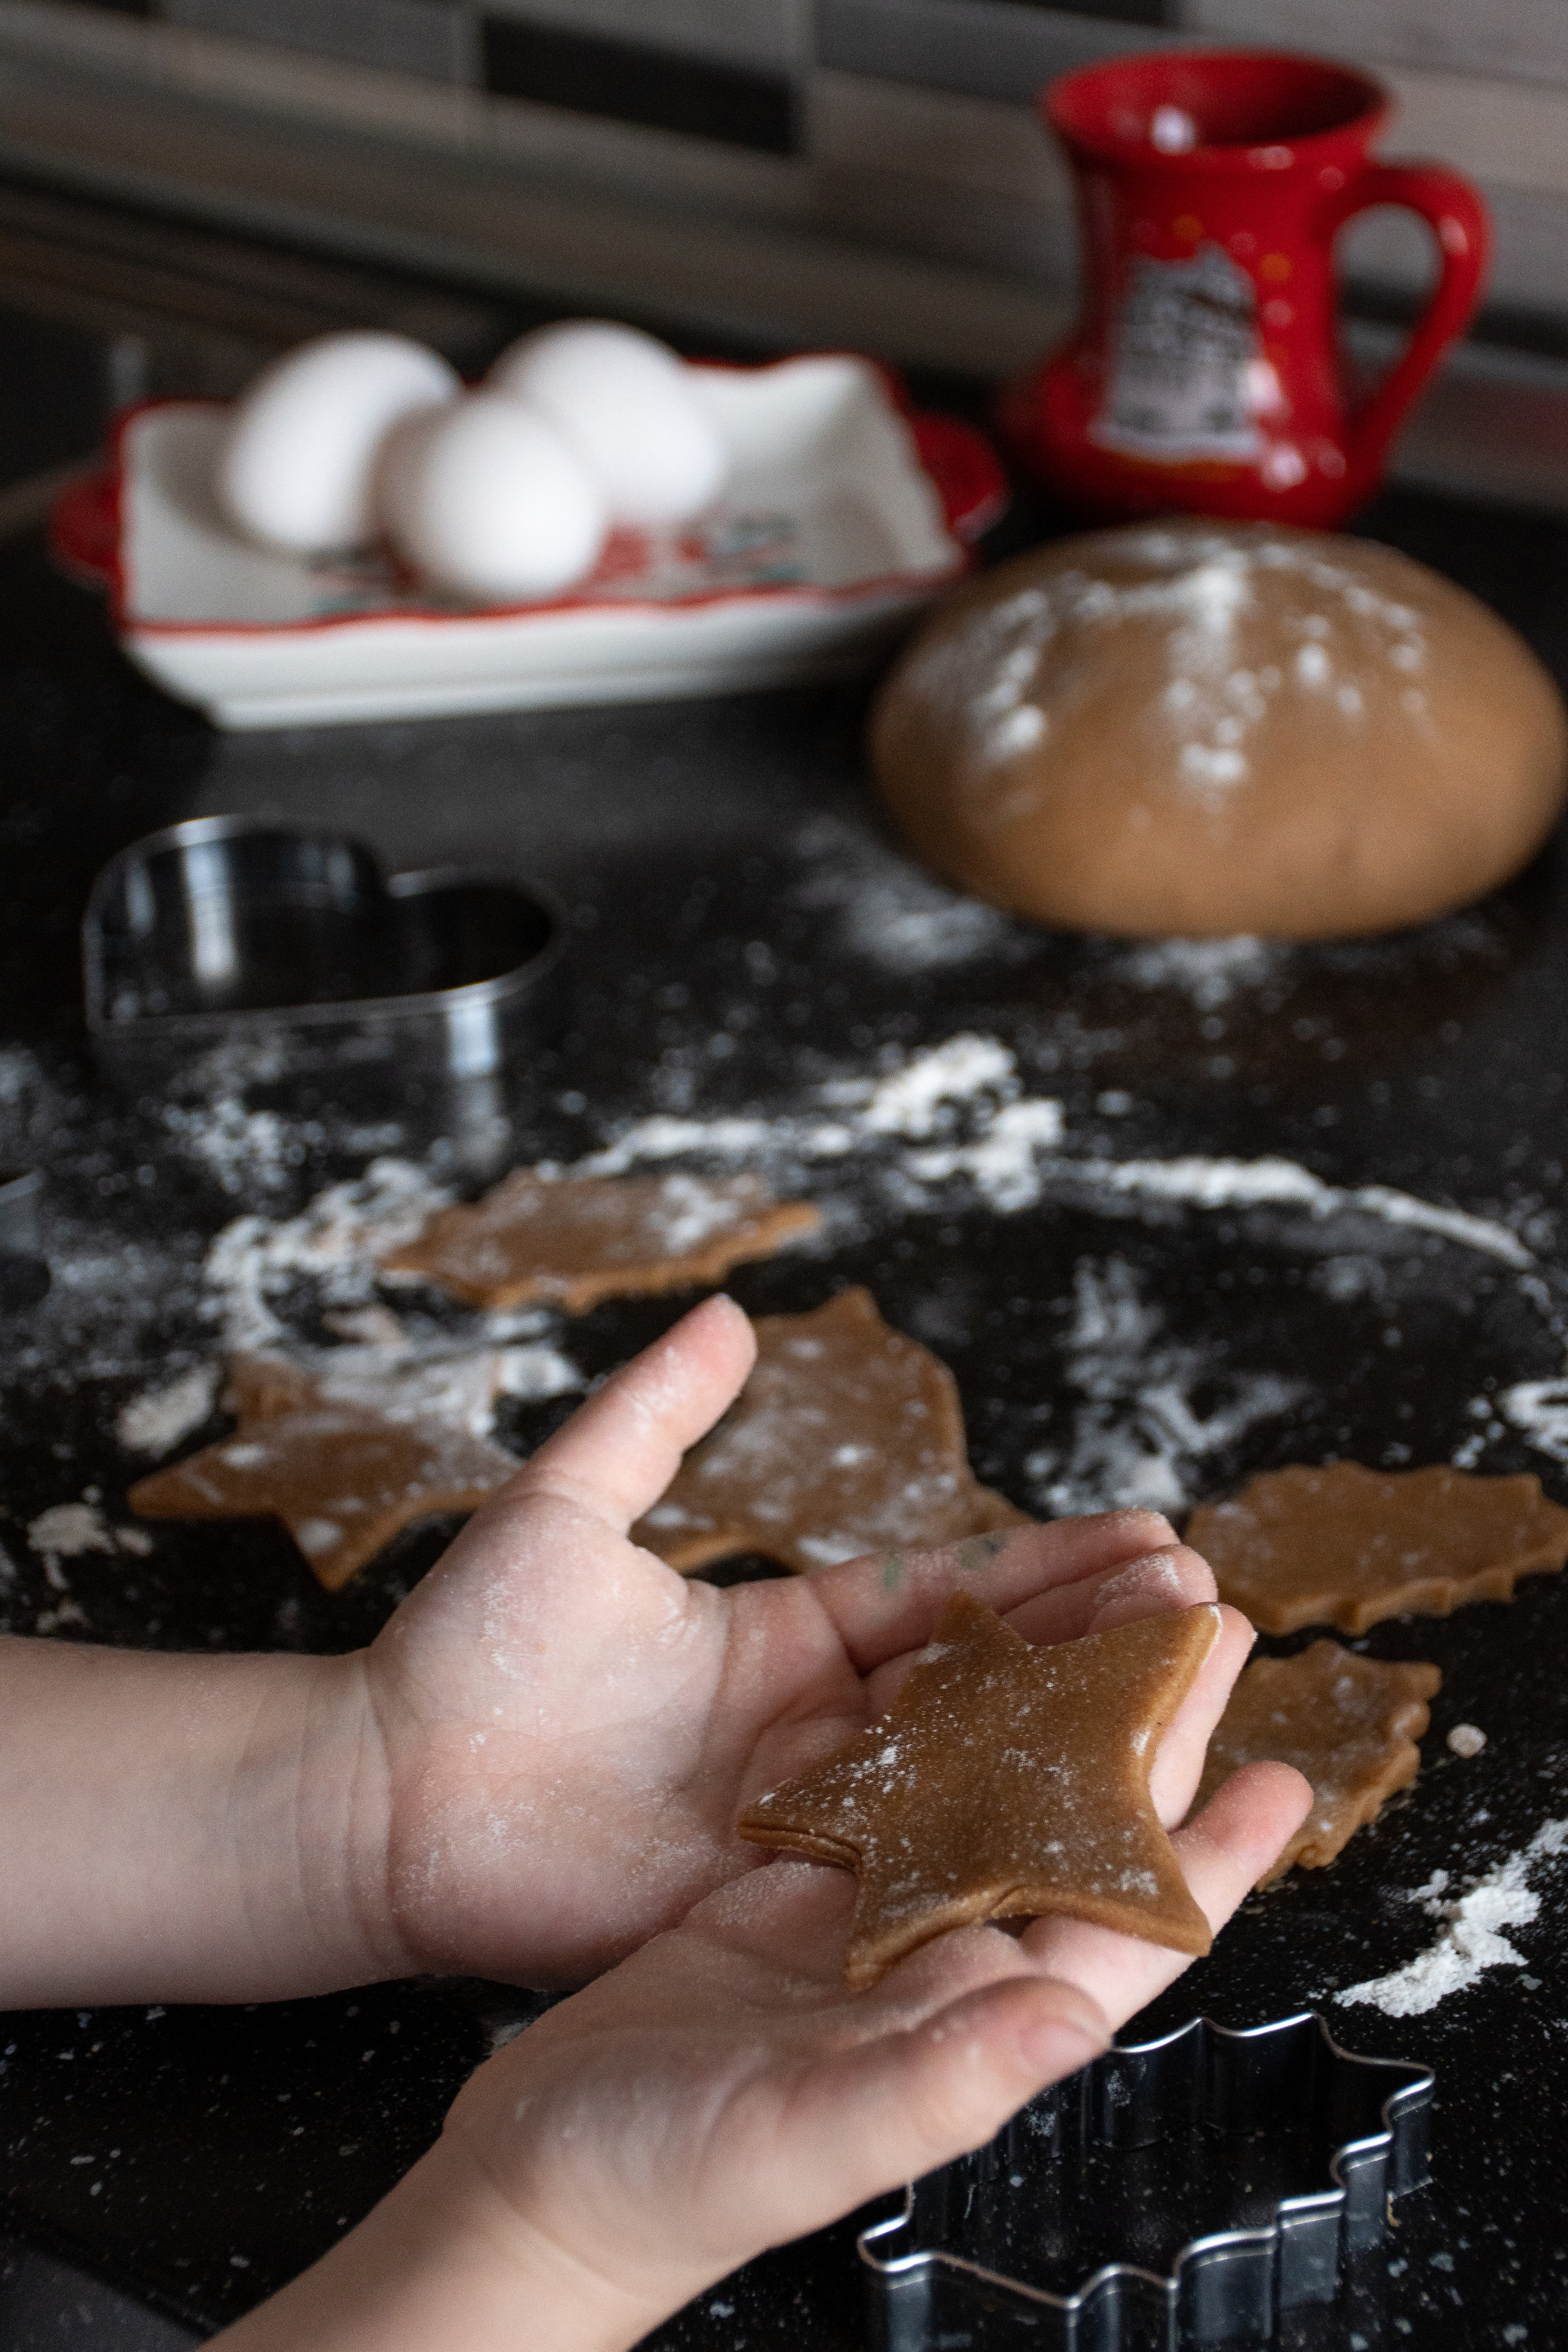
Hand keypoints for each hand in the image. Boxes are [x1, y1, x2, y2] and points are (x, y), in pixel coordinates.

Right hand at [212, 1590, 1309, 2351]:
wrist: (533, 2183)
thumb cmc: (661, 2187)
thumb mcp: (797, 2138)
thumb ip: (935, 2082)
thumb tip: (1071, 2021)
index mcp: (966, 2021)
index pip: (1121, 1929)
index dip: (1209, 1860)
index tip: (1284, 1777)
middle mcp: (934, 1966)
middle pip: (1066, 1828)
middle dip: (1141, 1730)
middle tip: (1203, 1621)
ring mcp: (861, 1925)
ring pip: (981, 1788)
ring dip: (1043, 1705)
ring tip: (1101, 1610)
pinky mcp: (782, 1890)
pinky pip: (876, 1781)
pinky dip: (918, 1712)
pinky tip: (947, 1649)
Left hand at [355, 1294, 1240, 1982]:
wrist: (376, 1795)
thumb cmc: (462, 1652)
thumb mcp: (566, 1508)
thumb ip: (654, 1414)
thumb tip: (731, 1314)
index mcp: (786, 1637)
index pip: (945, 1597)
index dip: (1047, 1571)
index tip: (1151, 1539)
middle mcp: (817, 1730)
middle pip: (985, 1686)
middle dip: (1097, 1646)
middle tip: (1208, 1607)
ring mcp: (802, 1823)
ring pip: (965, 1779)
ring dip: (1073, 1741)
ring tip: (1190, 1693)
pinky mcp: (768, 1905)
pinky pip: (897, 1878)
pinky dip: (988, 1853)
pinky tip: (1082, 1829)